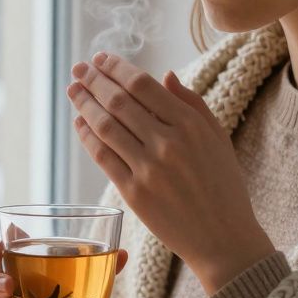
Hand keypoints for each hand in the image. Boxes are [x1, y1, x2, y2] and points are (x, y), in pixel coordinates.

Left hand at [68, 52, 274, 293]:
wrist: (223, 238)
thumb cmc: (223, 187)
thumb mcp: (218, 139)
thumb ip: (192, 104)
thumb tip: (164, 74)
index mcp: (191, 125)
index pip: (143, 85)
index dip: (117, 68)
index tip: (100, 59)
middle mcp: (168, 143)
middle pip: (119, 102)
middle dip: (94, 81)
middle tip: (78, 70)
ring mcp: (149, 169)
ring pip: (106, 126)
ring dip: (85, 104)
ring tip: (74, 91)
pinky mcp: (133, 193)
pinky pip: (103, 157)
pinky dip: (87, 137)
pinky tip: (80, 123)